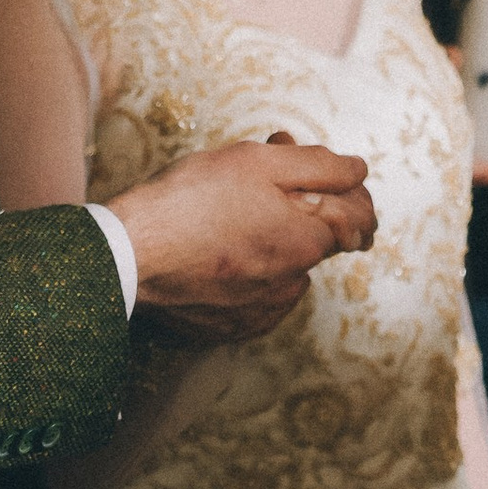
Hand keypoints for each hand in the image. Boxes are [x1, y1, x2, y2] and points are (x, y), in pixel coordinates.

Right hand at [112, 138, 376, 351]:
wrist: (126, 253)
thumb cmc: (189, 201)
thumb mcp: (258, 161)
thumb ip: (319, 165)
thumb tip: (358, 171)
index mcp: (306, 242)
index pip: (360, 218)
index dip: (349, 188)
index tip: (328, 174)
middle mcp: (292, 283)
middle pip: (319, 238)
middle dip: (305, 205)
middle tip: (267, 177)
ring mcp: (261, 311)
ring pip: (287, 267)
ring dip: (275, 238)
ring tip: (233, 209)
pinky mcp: (230, 327)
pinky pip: (258, 296)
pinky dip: (250, 271)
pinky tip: (221, 247)